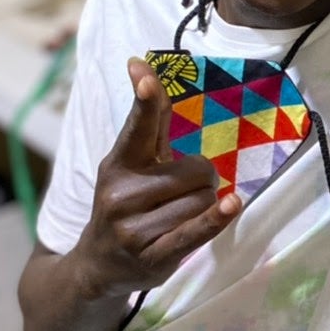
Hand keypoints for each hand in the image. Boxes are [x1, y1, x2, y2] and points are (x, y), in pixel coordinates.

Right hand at [69, 57, 241, 298]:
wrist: (98, 266)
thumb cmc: (125, 202)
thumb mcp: (130, 163)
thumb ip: (147, 120)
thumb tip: (140, 63)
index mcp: (118, 164)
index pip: (137, 128)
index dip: (144, 101)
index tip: (144, 76)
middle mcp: (121, 194)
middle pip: (195, 169)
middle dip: (201, 178)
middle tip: (183, 191)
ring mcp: (134, 229)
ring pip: (202, 199)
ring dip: (205, 204)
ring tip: (182, 213)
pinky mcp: (153, 258)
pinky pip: (194, 231)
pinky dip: (216, 218)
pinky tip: (231, 204)